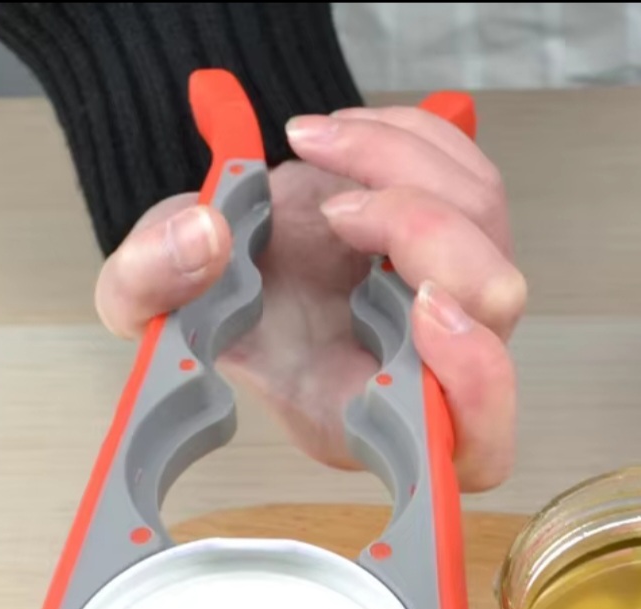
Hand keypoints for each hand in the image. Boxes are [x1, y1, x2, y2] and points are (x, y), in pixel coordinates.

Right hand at [94, 106, 525, 492]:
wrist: (246, 264)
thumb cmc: (223, 311)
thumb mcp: (152, 312)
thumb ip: (145, 287)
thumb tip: (206, 236)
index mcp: (381, 422)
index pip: (479, 440)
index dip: (473, 382)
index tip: (423, 309)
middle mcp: (439, 367)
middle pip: (495, 301)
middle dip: (418, 230)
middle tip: (333, 209)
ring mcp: (463, 296)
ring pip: (486, 223)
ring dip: (401, 166)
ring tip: (314, 144)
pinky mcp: (467, 233)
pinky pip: (472, 176)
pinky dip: (413, 139)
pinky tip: (348, 136)